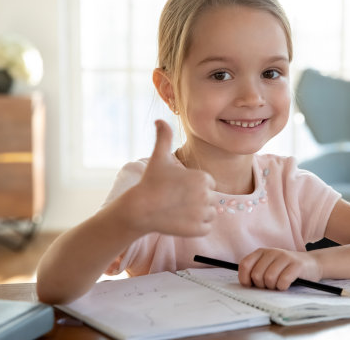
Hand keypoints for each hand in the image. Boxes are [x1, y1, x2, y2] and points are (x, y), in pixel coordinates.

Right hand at [115, 120, 216, 236]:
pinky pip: (206, 227)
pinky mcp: (198, 230)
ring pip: (210, 214)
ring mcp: (202, 214)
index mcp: (203, 178)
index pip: (208, 183)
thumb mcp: (159, 157)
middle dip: (196, 200)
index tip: (179, 188)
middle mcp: (206, 196)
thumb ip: (163, 136)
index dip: (194, 186)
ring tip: (180, 210)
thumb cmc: (151, 182)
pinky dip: (196, 226)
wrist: (140, 209)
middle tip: (177, 200)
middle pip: (210, 198)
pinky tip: (182, 220)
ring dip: (199, 213)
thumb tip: (159, 119)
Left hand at [238, 248, 321, 290]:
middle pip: (256, 274)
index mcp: (262, 252)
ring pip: (269, 278)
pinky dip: (283, 287)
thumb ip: (257, 271)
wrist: (312, 263)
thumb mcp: (269, 266)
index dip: (245, 278)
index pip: (245, 265)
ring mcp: (285, 257)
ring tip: (278, 284)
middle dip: (261, 285)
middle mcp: (272, 252)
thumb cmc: (287, 268)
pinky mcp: (296, 265)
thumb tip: (245, 285)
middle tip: (270, 285)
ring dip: (273, 287)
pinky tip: (286, 285)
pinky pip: (283, 281)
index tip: (250, 285)